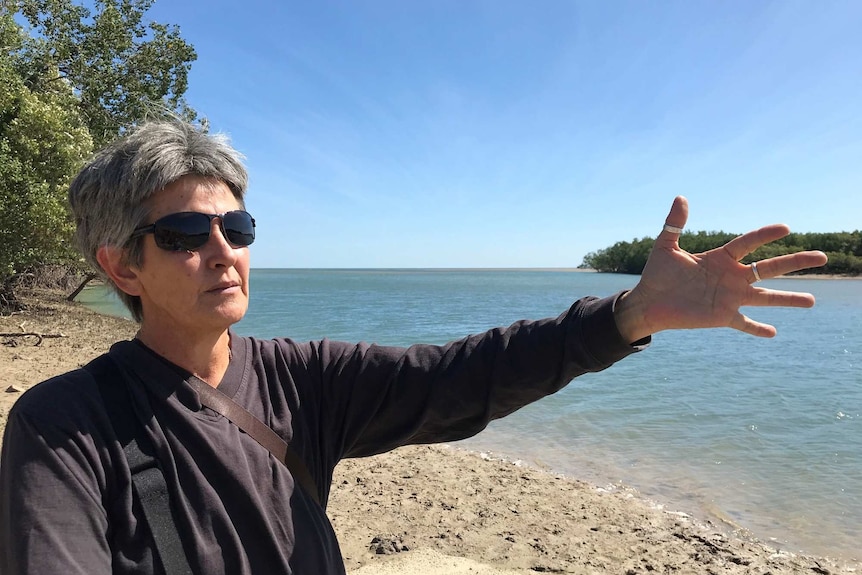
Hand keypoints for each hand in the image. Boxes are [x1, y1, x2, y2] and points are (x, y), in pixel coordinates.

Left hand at [613, 196, 827, 341]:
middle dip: (796, 262)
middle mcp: (731, 277)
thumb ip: (674, 224)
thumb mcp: (665, 246)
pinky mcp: (723, 317)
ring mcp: (730, 298)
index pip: (748, 243)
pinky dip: (757, 329)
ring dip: (788, 299)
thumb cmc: (657, 274)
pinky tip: (773, 332)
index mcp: (721, 258)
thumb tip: (681, 197)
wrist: (648, 302)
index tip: (786, 228)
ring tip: (811, 300)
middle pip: (769, 267)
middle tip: (822, 257)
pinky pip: (744, 323)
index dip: (765, 235)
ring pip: (766, 297)